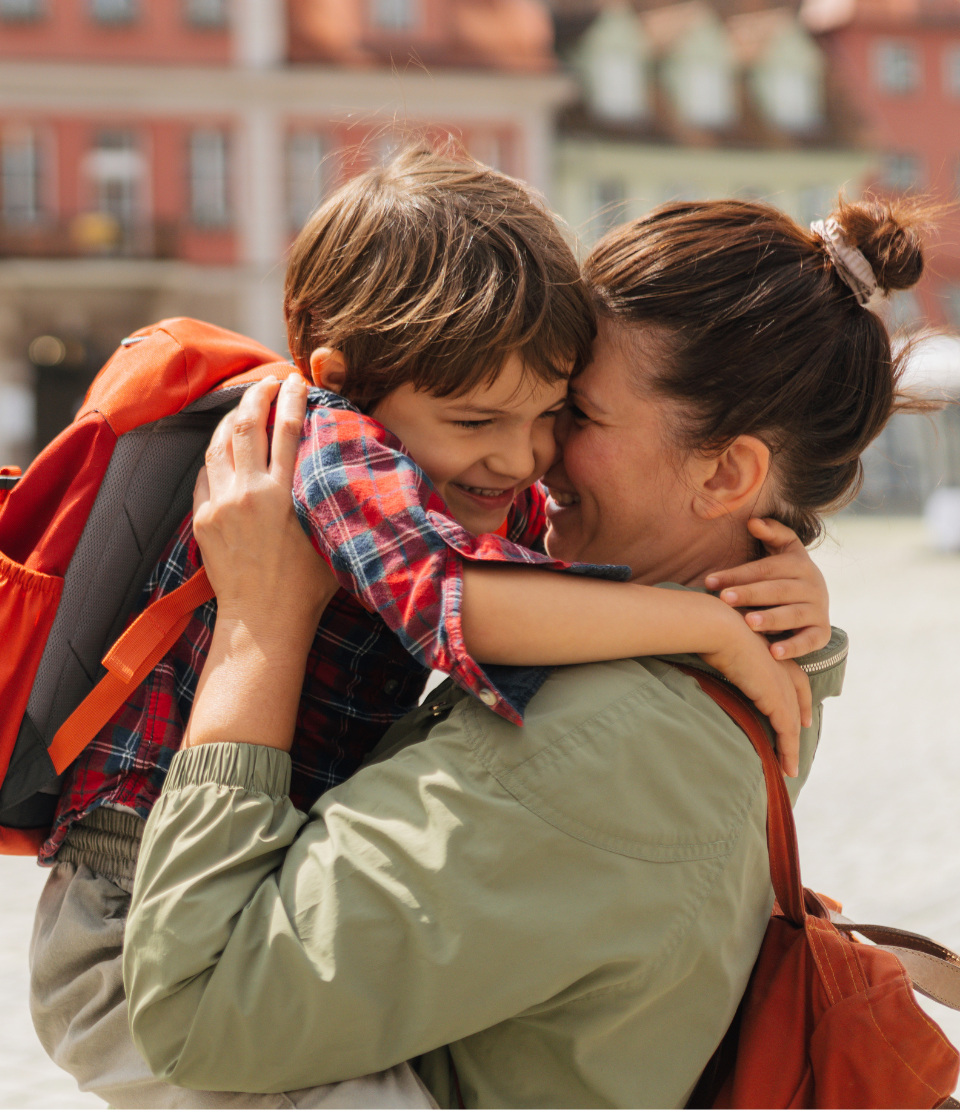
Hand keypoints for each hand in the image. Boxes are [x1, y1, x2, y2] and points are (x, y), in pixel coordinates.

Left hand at [193, 374, 338, 637]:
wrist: (263, 621)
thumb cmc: (307, 586)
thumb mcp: (329, 536)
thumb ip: (329, 497)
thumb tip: (341, 466)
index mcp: (284, 493)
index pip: (287, 428)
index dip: (291, 397)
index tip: (297, 380)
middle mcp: (249, 492)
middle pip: (245, 424)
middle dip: (256, 395)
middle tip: (266, 382)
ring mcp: (221, 504)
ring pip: (218, 444)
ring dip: (230, 419)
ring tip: (242, 407)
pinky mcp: (203, 519)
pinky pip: (204, 474)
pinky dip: (215, 456)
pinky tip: (223, 451)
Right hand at [699, 608, 811, 777]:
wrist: (717, 626)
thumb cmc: (710, 627)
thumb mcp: (723, 639)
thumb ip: (726, 650)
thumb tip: (710, 652)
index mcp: (774, 651)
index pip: (795, 678)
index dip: (798, 697)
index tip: (801, 714)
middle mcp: (784, 667)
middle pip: (798, 701)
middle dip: (799, 721)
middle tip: (797, 741)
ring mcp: (782, 683)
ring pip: (792, 722)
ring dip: (791, 747)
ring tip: (789, 767)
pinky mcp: (776, 699)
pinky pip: (787, 732)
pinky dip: (788, 751)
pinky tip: (786, 767)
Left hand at [704, 518, 829, 660]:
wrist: (816, 598)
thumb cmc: (786, 573)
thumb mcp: (783, 549)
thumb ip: (771, 532)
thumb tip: (752, 521)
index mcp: (799, 563)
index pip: (765, 568)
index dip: (738, 574)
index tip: (710, 581)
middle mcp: (812, 585)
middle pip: (777, 590)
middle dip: (750, 594)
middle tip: (724, 599)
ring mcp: (818, 610)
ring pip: (793, 614)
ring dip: (771, 619)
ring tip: (749, 623)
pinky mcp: (821, 632)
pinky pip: (809, 641)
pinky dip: (793, 648)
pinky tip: (774, 653)